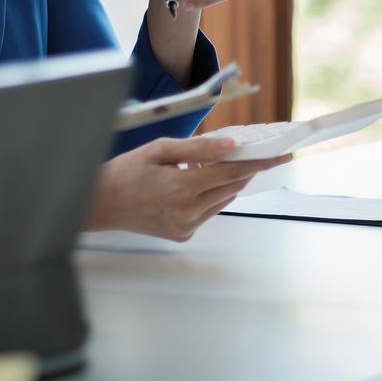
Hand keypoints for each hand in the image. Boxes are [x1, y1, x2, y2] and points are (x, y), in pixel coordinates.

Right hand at [85, 135, 289, 240]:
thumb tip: (230, 146)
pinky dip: (208, 195)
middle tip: (256, 155)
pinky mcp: (183, 234)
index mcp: (182, 187)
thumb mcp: (159, 150)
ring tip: (208, 165)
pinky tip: (192, 182)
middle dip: (244, 169)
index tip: (279, 156)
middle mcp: (188, 211)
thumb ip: (197, 148)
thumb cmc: (126, 171)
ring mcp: (186, 226)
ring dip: (224, 182)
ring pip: (221, 200)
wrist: (101, 203)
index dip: (257, 162)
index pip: (231, 172)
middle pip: (230, 186)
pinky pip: (207, 211)